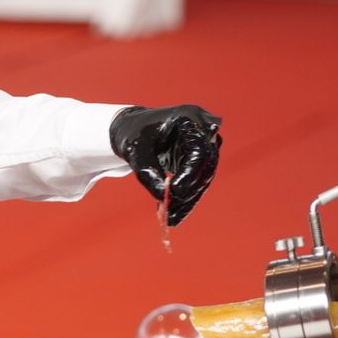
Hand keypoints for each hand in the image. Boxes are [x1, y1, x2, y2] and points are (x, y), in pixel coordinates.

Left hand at [109, 104, 222, 225]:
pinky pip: (197, 181)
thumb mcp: (135, 152)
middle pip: (204, 166)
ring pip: (203, 178)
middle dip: (188, 192)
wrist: (133, 130)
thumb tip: (162, 197)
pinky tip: (174, 215)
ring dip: (187, 201)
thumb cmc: (133, 134)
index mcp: (188, 118)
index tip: (175, 193)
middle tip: (171, 214)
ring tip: (170, 219)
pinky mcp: (200, 159)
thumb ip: (148, 173)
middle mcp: (202, 129)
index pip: (198, 150)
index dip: (190, 174)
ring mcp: (204, 144)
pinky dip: (185, 199)